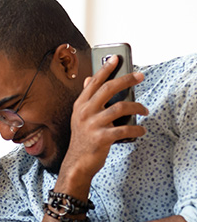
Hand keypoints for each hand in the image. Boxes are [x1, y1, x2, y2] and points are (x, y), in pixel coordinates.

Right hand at [62, 55, 147, 183]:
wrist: (77, 164)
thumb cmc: (83, 139)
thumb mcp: (80, 117)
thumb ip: (87, 99)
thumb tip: (88, 79)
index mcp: (80, 106)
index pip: (93, 82)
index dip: (105, 68)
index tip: (116, 57)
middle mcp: (85, 113)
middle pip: (108, 89)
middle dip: (126, 80)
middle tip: (140, 76)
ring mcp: (92, 125)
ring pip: (120, 107)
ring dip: (137, 107)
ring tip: (145, 110)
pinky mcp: (101, 138)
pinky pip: (124, 129)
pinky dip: (136, 129)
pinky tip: (141, 130)